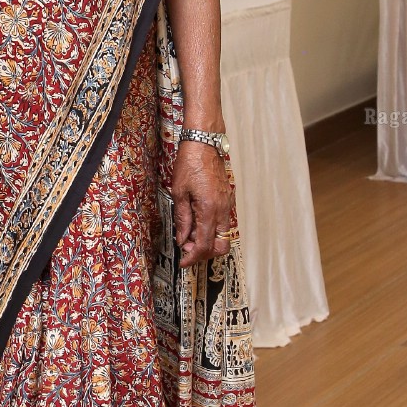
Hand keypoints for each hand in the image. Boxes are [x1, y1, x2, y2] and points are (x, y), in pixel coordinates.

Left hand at [171, 140, 234, 266]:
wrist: (204, 144)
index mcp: (209, 210)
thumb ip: (182, 219)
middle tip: (187, 249)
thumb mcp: (179, 192)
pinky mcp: (226, 199)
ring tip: (189, 233)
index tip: (184, 262)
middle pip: (221, 245)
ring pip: (224, 235)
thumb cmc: (190, 163)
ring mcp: (227, 204)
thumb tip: (182, 238)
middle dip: (204, 253)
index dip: (194, 257)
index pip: (205, 245)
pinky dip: (211, 229)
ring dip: (208, 240)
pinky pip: (223, 222)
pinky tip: (196, 222)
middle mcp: (222, 210)